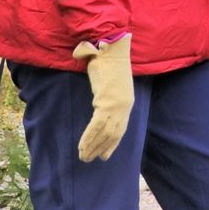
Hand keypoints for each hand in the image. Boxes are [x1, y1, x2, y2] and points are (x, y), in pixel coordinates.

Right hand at [73, 35, 133, 162]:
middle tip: (90, 159)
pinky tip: (82, 147)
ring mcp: (117, 105)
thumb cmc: (108, 63)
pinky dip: (89, 137)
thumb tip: (98, 101)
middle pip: (113, 134)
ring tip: (83, 157)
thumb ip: (105, 94)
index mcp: (126, 102)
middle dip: (101, 148)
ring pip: (104, 133)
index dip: (113, 143)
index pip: (120, 128)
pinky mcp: (107, 102)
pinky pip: (97, 125)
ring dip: (93, 146)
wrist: (111, 49)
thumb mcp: (109, 83)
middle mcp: (124, 106)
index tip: (105, 155)